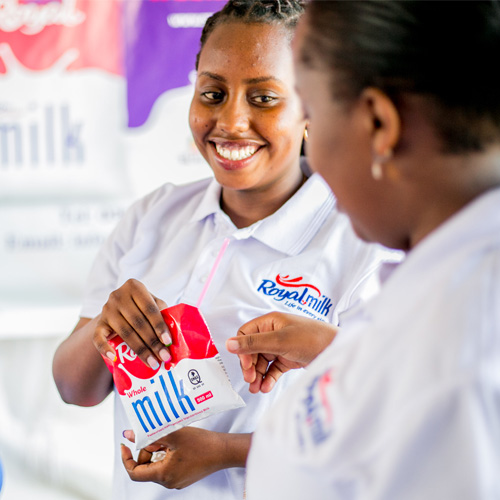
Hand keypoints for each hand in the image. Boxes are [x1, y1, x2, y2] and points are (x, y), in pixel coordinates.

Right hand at [92, 279, 171, 369]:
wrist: (118, 308)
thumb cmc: (141, 306)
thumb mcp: (152, 302)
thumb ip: (161, 312)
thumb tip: (172, 334)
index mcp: (134, 287)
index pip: (150, 309)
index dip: (159, 326)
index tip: (168, 342)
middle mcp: (118, 296)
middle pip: (138, 323)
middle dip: (153, 343)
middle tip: (164, 357)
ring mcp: (106, 310)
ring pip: (125, 333)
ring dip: (140, 350)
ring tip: (153, 363)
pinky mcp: (98, 324)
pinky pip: (98, 338)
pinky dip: (105, 348)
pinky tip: (114, 358)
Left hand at [121, 428, 250, 489]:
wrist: (224, 451)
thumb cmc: (201, 443)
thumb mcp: (173, 435)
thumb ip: (150, 434)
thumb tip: (128, 434)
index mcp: (163, 475)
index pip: (134, 471)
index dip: (126, 458)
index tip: (125, 444)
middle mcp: (168, 482)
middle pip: (146, 467)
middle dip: (146, 449)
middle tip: (157, 434)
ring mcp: (177, 481)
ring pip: (157, 465)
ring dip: (157, 450)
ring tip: (170, 437)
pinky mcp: (184, 477)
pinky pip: (168, 466)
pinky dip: (167, 454)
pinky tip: (178, 444)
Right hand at [226, 312, 337, 393]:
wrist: (337, 349)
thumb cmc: (311, 338)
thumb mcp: (279, 341)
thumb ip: (253, 343)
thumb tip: (228, 344)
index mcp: (270, 322)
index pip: (245, 334)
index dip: (243, 350)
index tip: (247, 365)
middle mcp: (274, 332)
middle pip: (253, 350)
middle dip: (250, 366)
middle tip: (250, 381)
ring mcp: (281, 345)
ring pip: (262, 361)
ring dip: (258, 375)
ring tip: (256, 389)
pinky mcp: (289, 358)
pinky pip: (273, 369)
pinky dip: (268, 378)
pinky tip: (266, 388)